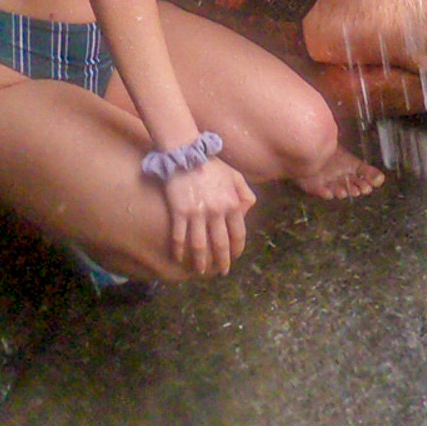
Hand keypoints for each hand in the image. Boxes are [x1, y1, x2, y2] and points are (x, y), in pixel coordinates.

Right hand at [161, 156, 256, 276]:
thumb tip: (247, 210)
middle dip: (221, 262)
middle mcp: (217, 212)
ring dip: (201, 262)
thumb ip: (244, 194)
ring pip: (200, 246)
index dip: (236, 249)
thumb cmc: (212, 165)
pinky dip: (180, 250)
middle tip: (221, 272)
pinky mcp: (179, 212)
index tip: (234, 258)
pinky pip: (179, 237)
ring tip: (200, 271)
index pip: (238, 234)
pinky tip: (179, 258)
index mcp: (233, 204)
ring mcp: (197, 213)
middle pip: (220, 244)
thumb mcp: (235, 176)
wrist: (186, 153)